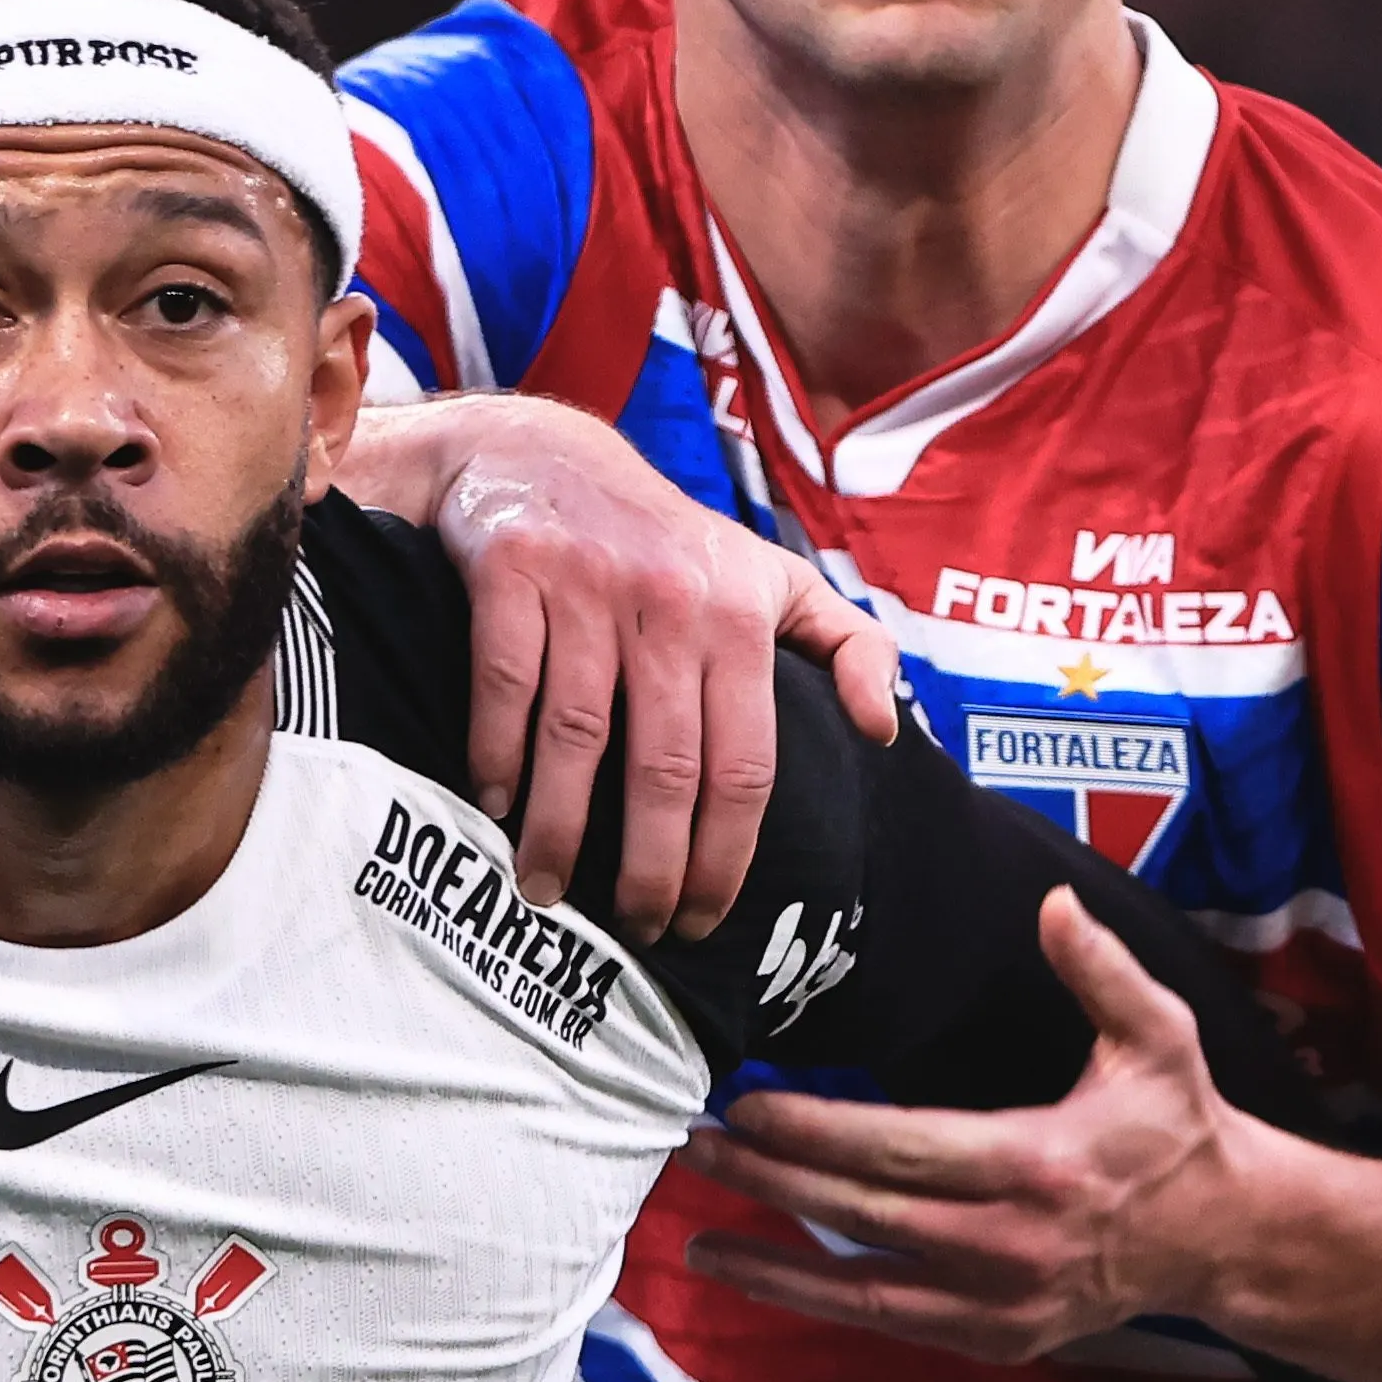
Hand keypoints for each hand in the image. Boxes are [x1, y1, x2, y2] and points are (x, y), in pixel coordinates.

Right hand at [415, 396, 895, 939]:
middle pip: (665, 766)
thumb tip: (887, 731)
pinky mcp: (512, 569)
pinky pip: (505, 682)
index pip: (744, 763)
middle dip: (652, 867)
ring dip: (561, 829)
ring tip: (547, 891)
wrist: (539, 453)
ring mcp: (587, 584)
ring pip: (578, 736)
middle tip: (635, 928)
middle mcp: (671, 600)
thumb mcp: (772, 576)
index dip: (726, 855)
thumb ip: (848, 645)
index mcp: (741, 615)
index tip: (704, 919)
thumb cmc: (664, 538)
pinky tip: (494, 804)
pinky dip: (497, 752)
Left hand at [679, 889, 1235, 1354]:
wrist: (1223, 1240)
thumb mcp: (1160, 1038)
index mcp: (1041, 1165)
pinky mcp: (994, 1340)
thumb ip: (1101, 971)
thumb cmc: (1178, 1126)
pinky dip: (815, 1300)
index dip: (817, 1133)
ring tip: (693, 1231)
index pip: (903, 1149)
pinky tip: (754, 1272)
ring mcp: (1001, 1305)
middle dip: (769, 1184)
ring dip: (771, 1261)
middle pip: (863, 1216)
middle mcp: (1012, 1247)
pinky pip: (887, 1320)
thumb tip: (1052, 904)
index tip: (745, 1106)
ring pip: (860, 1289)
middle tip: (692, 1147)